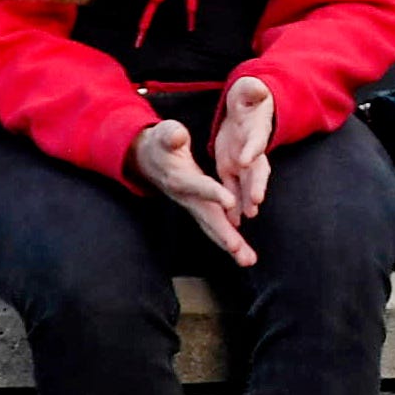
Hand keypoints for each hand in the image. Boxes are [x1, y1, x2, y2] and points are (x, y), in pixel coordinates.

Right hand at [130, 119, 254, 266]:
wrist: (146, 158)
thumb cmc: (159, 143)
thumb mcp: (164, 134)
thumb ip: (171, 135)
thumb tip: (177, 135)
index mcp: (180, 177)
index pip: (199, 186)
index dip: (213, 193)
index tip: (231, 202)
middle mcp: (186, 197)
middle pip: (208, 218)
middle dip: (225, 235)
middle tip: (241, 253)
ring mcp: (192, 205)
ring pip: (212, 227)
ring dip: (230, 244)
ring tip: (248, 260)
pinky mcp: (197, 208)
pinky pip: (214, 226)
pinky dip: (227, 240)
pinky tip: (242, 252)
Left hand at [213, 76, 276, 220]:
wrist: (249, 106)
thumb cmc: (251, 95)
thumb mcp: (250, 90)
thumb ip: (253, 90)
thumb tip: (257, 88)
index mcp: (255, 128)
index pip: (255, 139)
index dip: (252, 149)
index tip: (245, 160)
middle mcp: (252, 149)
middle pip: (257, 169)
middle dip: (256, 185)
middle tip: (255, 201)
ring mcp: (244, 160)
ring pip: (247, 183)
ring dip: (247, 200)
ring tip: (246, 216)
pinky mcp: (232, 167)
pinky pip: (233, 188)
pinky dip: (234, 204)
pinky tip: (233, 220)